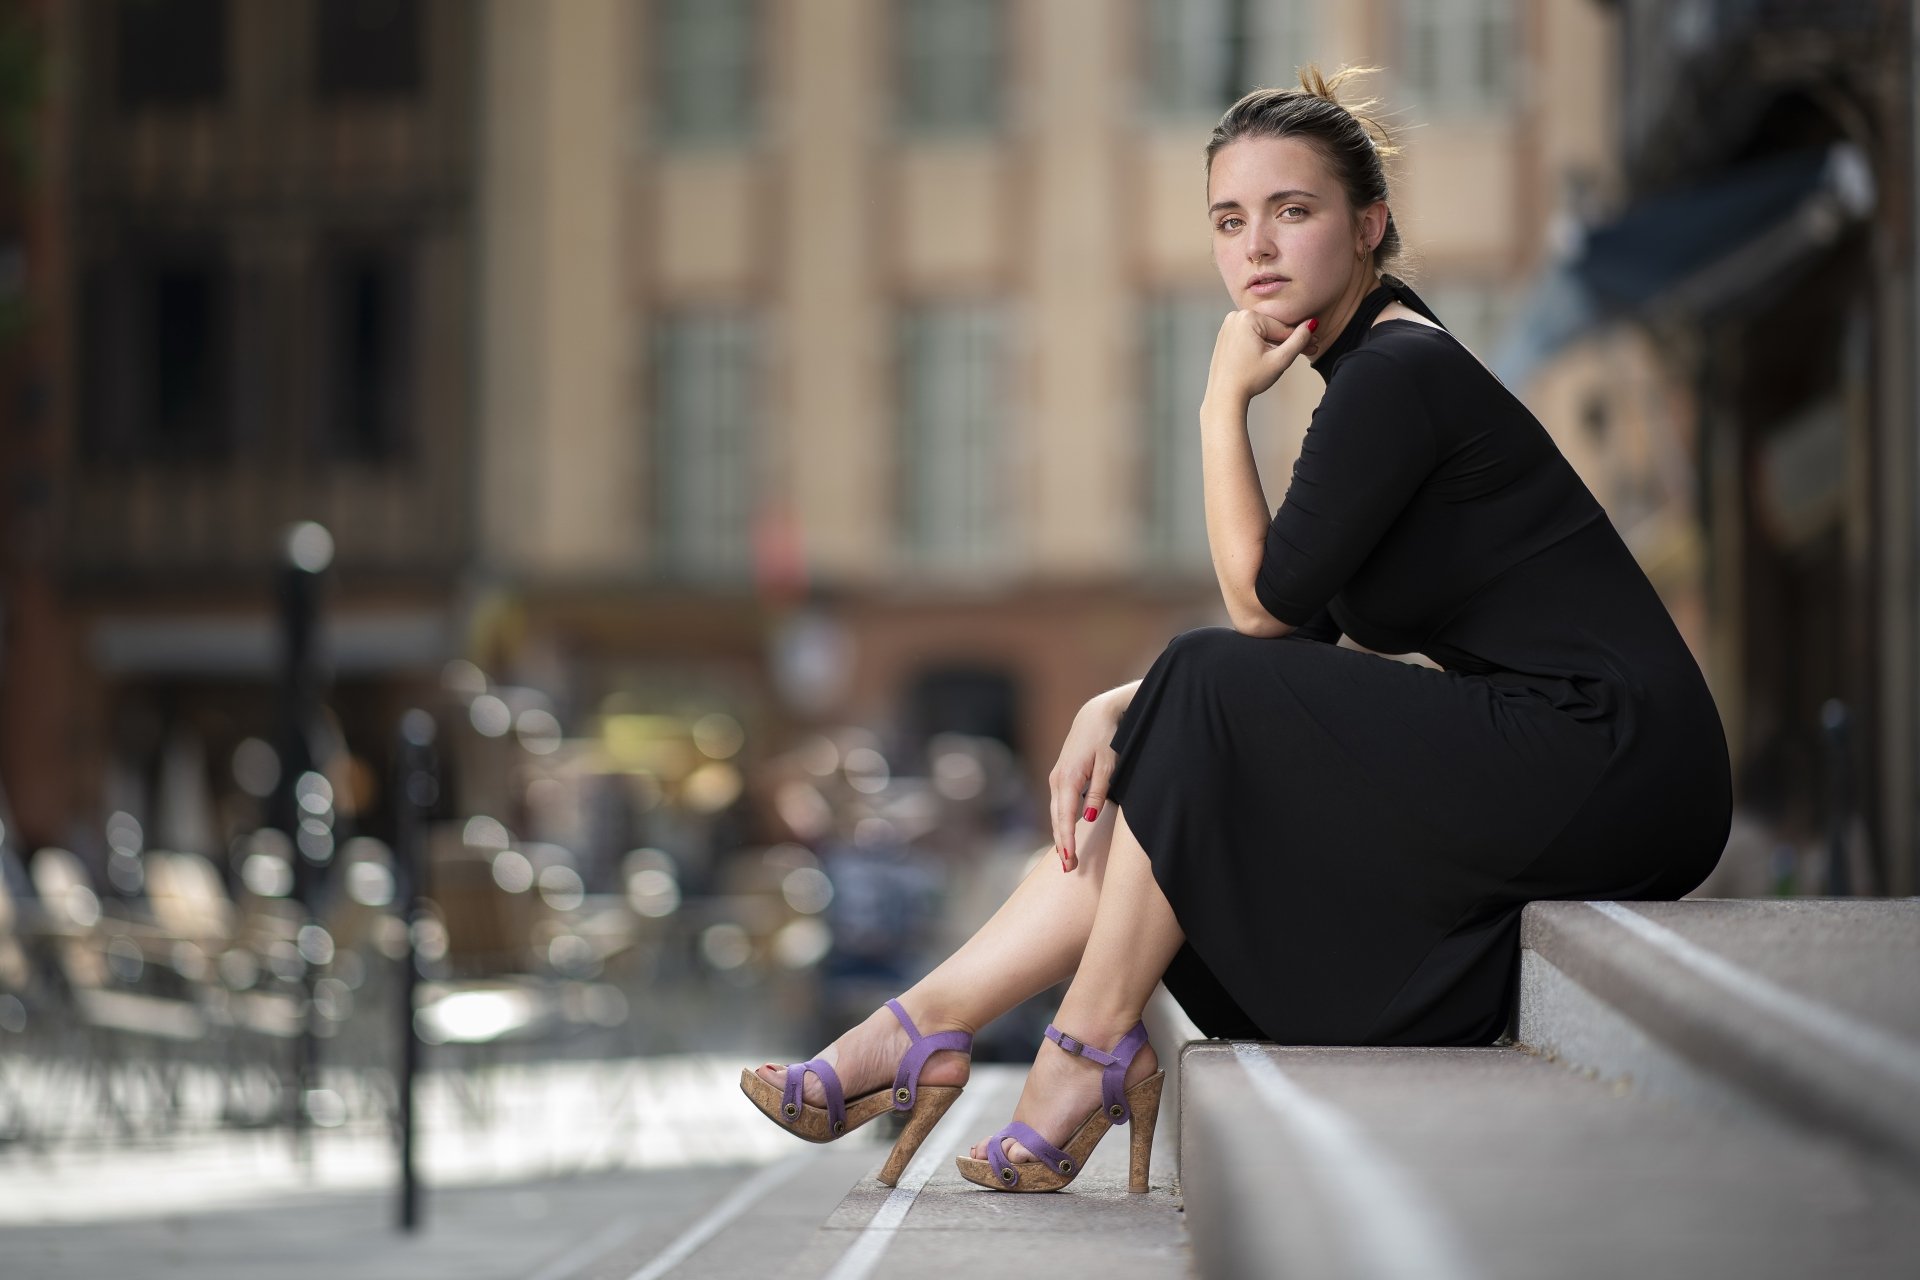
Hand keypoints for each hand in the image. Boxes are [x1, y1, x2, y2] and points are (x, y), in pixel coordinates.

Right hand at [1049, 692, 1122, 871]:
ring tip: (1067, 858)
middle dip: (1062, 844)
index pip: (1064, 818)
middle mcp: (1057, 780)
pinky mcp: (1061, 776)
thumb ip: (1098, 793)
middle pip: (1056, 819)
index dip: (1067, 841)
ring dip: (1060, 835)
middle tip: (1068, 869)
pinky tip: (1066, 834)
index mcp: (1068, 779)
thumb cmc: (1106, 738)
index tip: (1070, 860)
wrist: (1095, 714)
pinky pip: (1058, 805)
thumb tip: (1088, 819)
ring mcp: (1057, 777)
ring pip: (1056, 813)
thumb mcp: (1108, 766)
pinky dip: (1061, 822)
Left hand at [1205, 310, 1317, 405]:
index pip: (1282, 328)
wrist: (1224, 396)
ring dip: (1278, 343)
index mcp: (1247, 318)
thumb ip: (1298, 341)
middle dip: (1290, 341)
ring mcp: (1228, 326)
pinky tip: (1275, 354)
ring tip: (1294, 354)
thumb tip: (1312, 324)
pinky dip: (1263, 345)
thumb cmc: (1250, 380)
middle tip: (1311, 349)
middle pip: (1272, 329)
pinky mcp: (1225, 336)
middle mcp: (1235, 317)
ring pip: (1262, 333)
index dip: (1301, 338)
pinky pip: (1251, 336)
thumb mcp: (1280, 360)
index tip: (1316, 344)